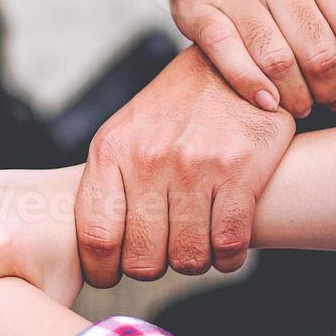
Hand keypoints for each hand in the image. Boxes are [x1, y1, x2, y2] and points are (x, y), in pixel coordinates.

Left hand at [77, 46, 294, 285]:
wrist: (232, 62)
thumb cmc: (175, 108)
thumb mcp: (126, 131)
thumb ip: (108, 182)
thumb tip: (95, 249)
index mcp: (112, 150)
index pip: (95, 237)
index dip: (103, 269)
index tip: (113, 273)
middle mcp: (149, 158)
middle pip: (143, 259)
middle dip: (153, 267)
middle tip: (163, 252)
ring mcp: (195, 166)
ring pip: (188, 259)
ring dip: (194, 261)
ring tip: (196, 241)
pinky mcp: (240, 172)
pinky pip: (229, 246)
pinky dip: (228, 257)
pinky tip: (226, 243)